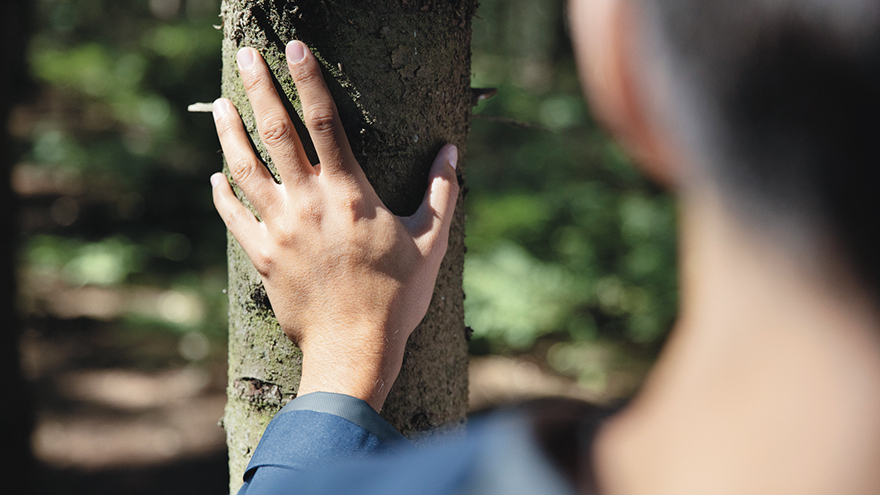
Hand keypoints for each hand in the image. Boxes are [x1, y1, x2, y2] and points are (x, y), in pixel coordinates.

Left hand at [210, 42, 459, 411]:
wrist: (354, 351)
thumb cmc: (398, 298)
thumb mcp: (431, 242)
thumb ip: (441, 192)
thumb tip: (452, 151)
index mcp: (350, 193)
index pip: (325, 122)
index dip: (309, 81)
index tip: (295, 49)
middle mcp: (308, 203)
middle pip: (276, 134)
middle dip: (260, 89)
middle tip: (246, 57)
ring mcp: (280, 229)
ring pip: (245, 169)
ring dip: (229, 133)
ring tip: (219, 105)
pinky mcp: (262, 257)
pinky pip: (235, 216)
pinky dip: (222, 193)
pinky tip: (216, 175)